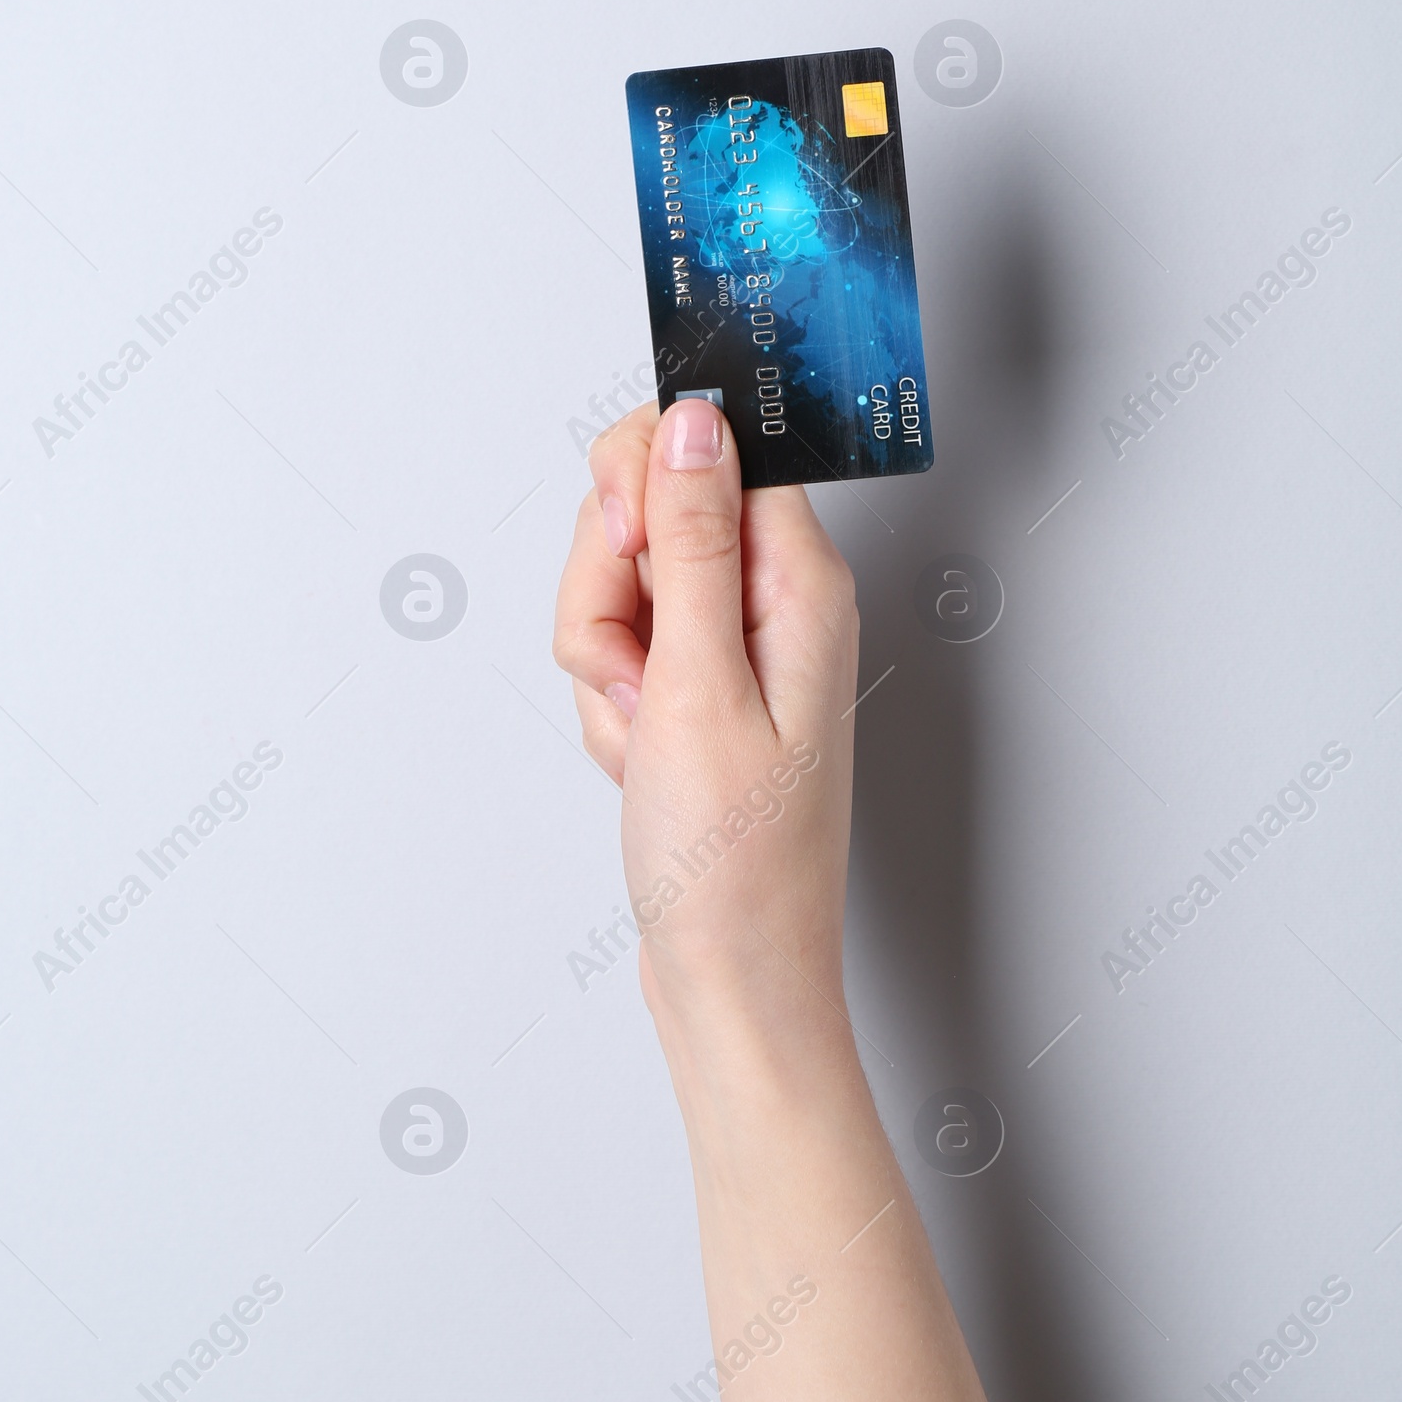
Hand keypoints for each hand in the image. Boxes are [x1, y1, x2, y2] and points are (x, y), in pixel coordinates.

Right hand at [553, 397, 859, 1043]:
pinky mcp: (695, 687)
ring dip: (601, 660)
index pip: (711, 445)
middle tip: (638, 676)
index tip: (624, 557)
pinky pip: (616, 648)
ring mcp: (731, 645)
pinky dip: (606, 704)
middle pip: (647, 510)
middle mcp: (773, 599)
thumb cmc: (736, 863)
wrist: (729, 984)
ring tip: (643, 735)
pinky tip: (639, 760)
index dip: (642, 484)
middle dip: (606, 593)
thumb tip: (696, 418)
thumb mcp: (699, 685)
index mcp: (800, 579)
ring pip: (617, 583)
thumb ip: (690, 539)